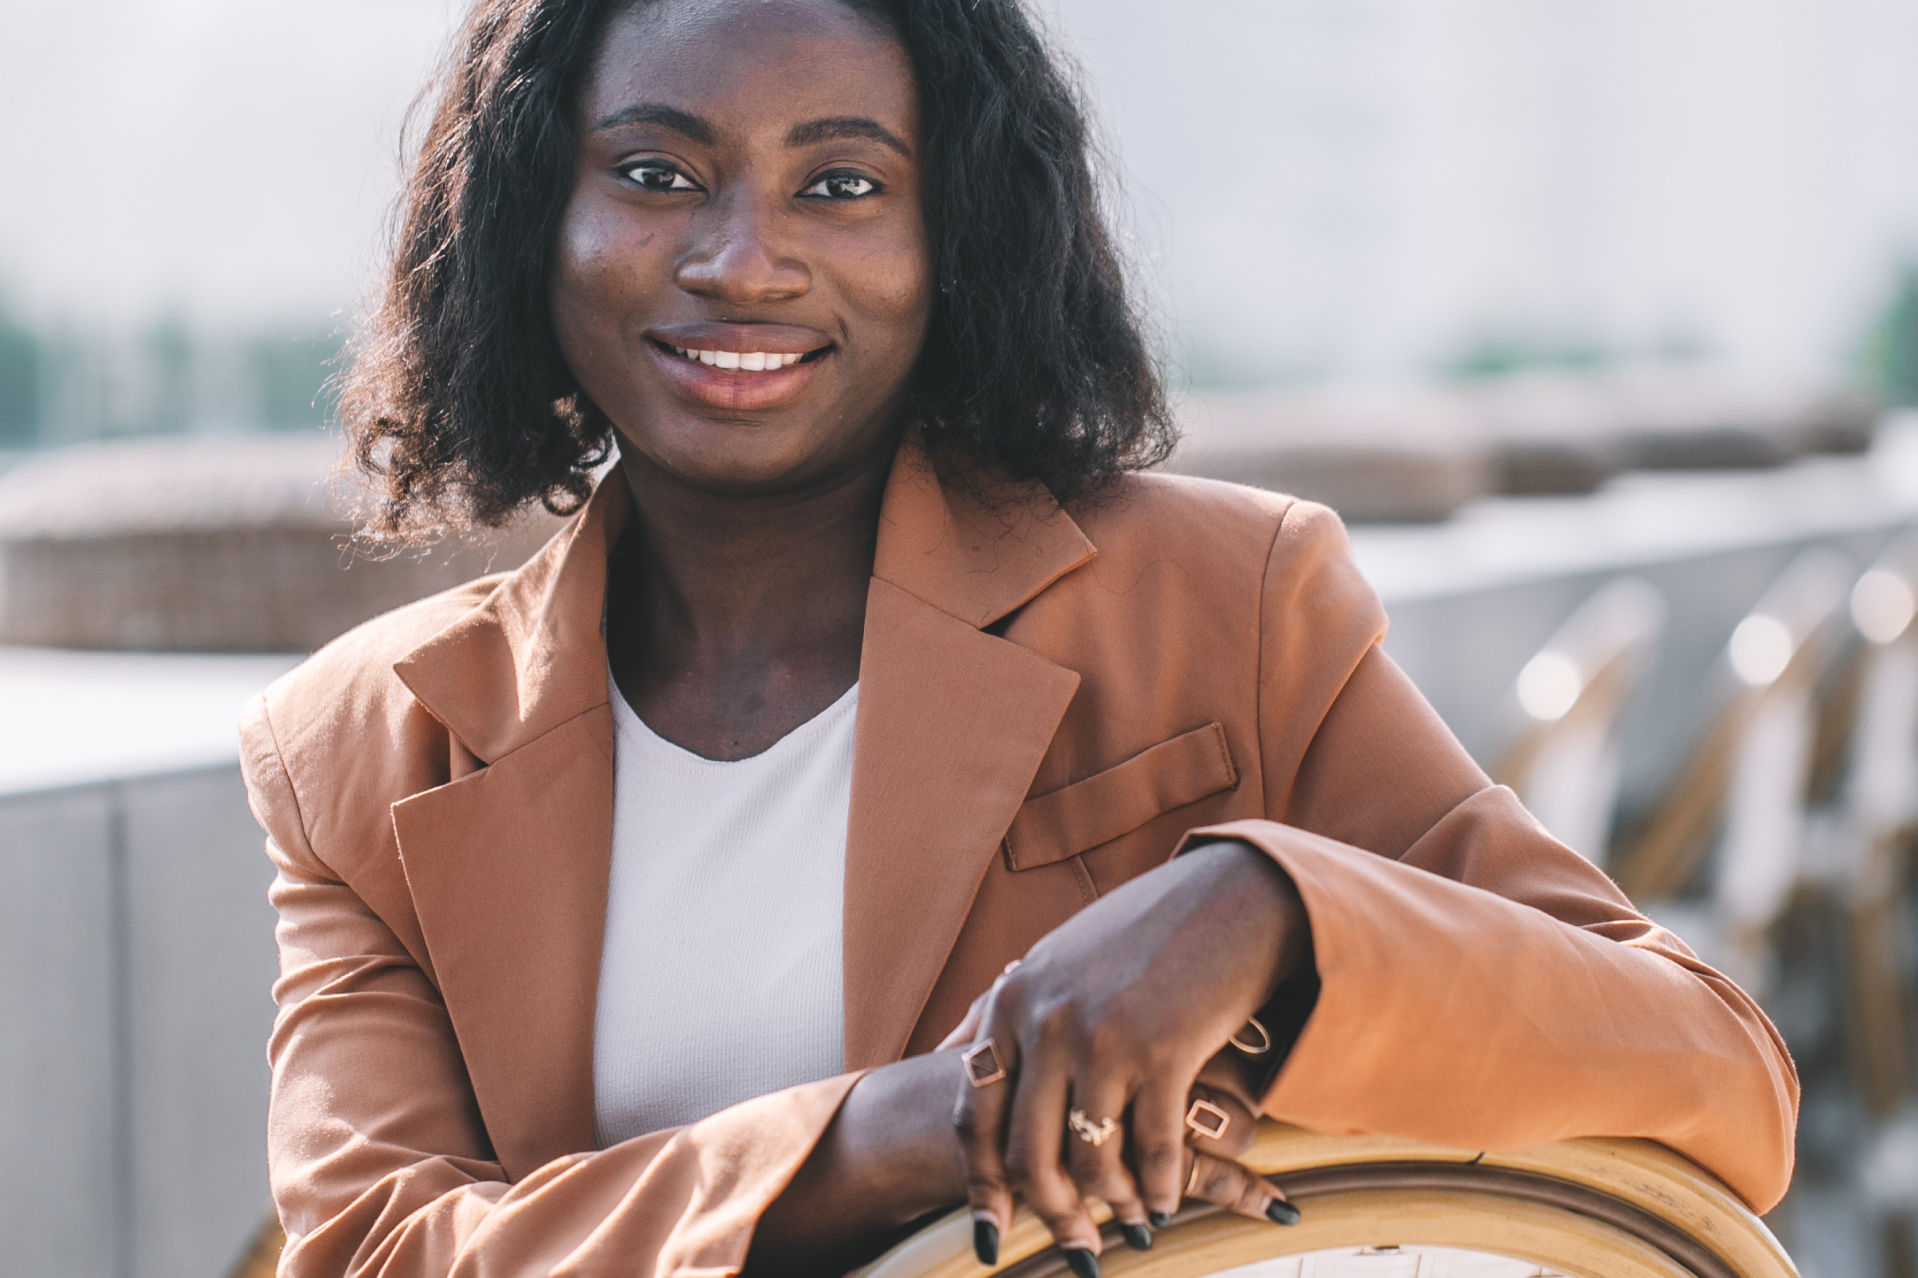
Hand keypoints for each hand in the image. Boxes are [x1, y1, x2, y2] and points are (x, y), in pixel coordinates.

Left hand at [948, 839, 1310, 1268]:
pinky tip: (1168, 1201)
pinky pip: (1154, 1151)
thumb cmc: (1140, 933)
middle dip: (1052, 1214)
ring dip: (1111, 1205)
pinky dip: (1160, 1189)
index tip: (988, 1238)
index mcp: (1012, 1001)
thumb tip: (949, 1053)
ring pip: (1089, 1161)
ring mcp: (1103, 1037)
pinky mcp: (1165, 1051)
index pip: (975, 1114)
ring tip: (1130, 1221)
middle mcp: (1046, 1020)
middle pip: (1027, 1154)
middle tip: (1078, 1247)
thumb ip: (1002, 1008)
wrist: (1228, 895)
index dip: (981, 1186)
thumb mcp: (1053, 958)